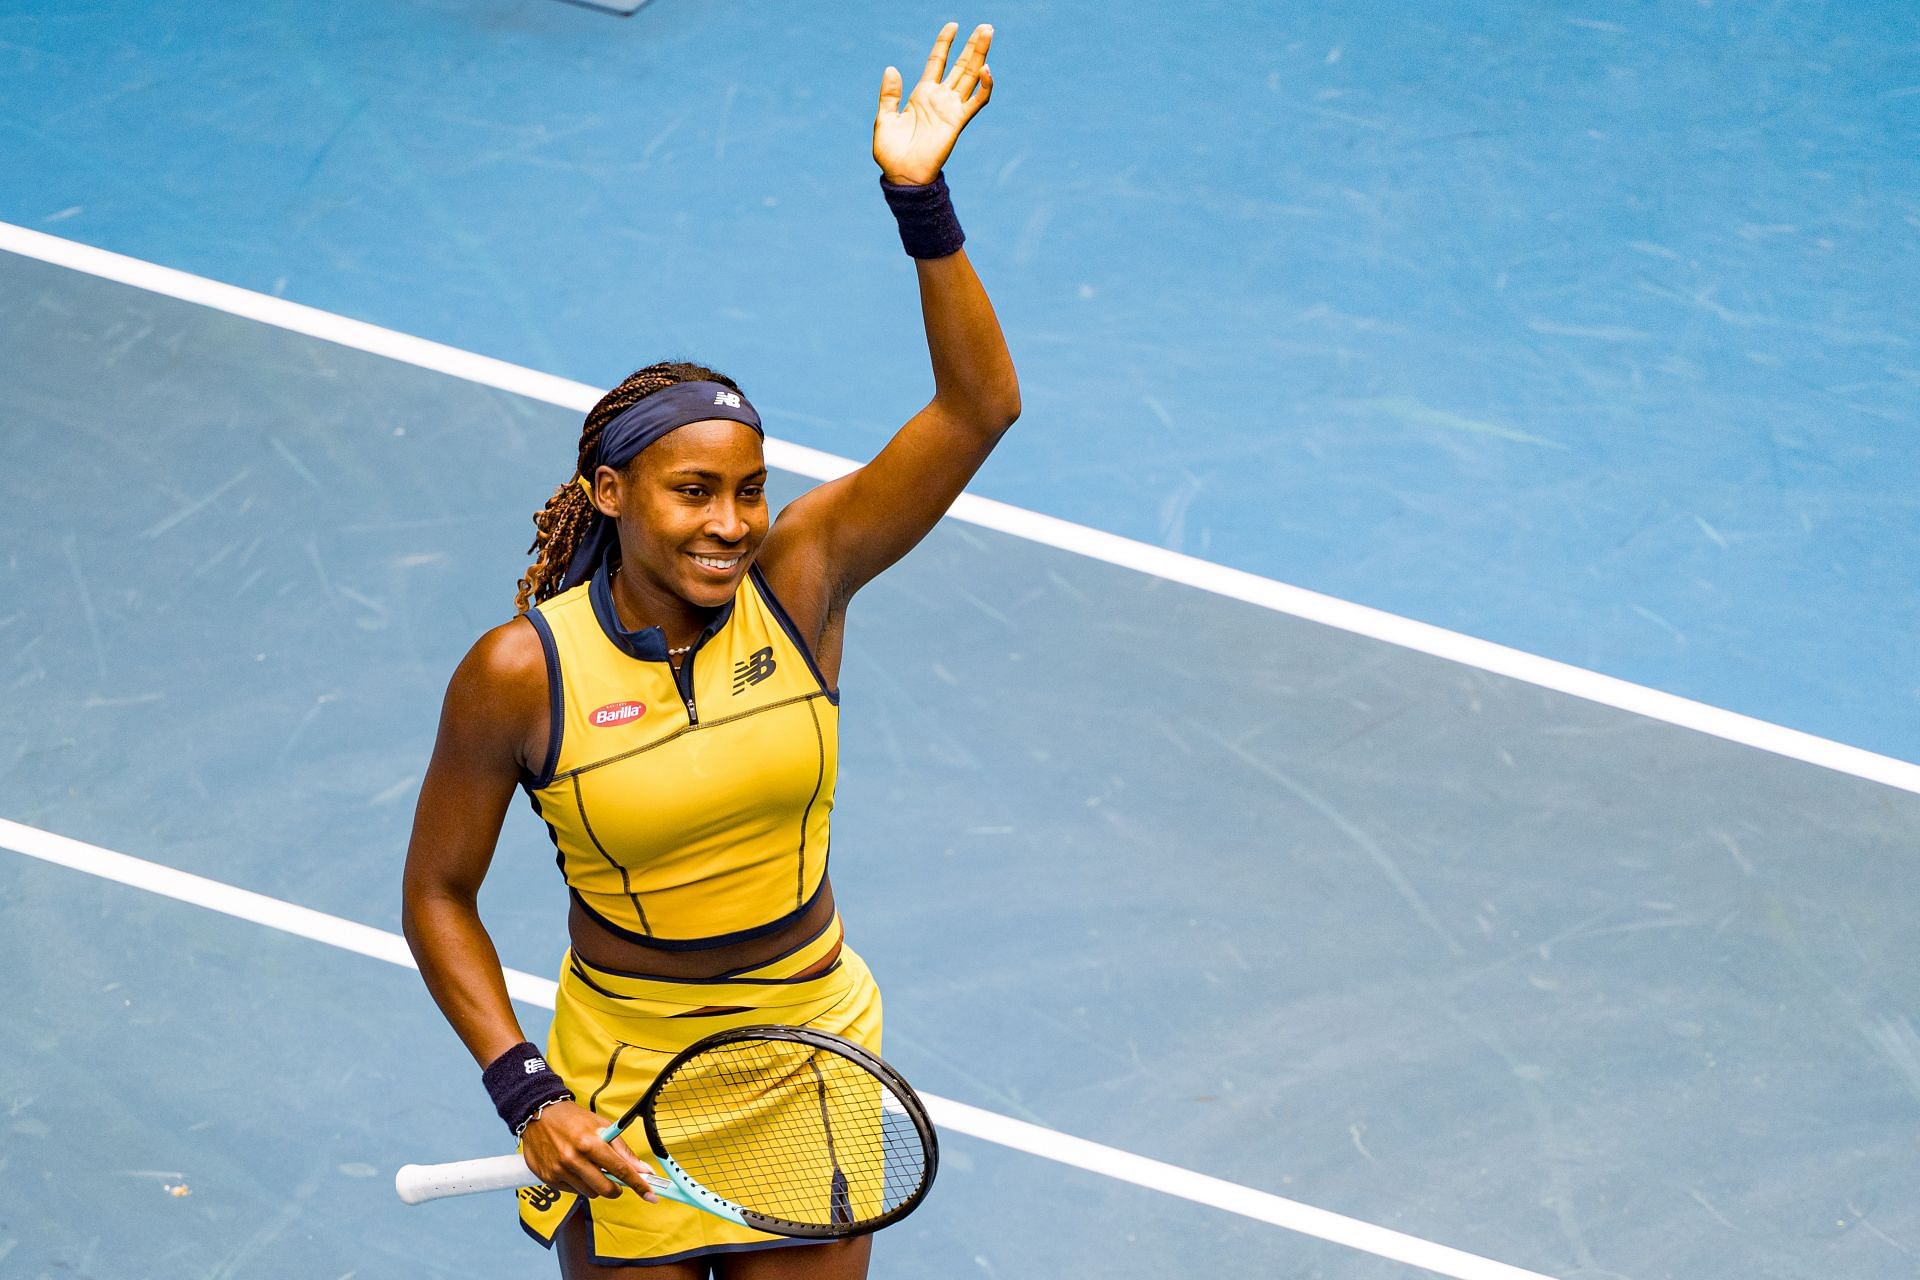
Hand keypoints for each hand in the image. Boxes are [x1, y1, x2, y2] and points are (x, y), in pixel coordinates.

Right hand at [519, 1100, 658, 1201]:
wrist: (539, 1113)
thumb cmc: (573, 1119)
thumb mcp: (602, 1126)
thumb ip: (623, 1151)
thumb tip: (642, 1169)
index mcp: (589, 1143)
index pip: (620, 1169)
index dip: (638, 1184)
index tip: (650, 1195)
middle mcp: (573, 1159)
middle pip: (605, 1189)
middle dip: (616, 1189)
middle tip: (617, 1182)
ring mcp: (559, 1170)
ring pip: (589, 1193)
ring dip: (596, 1185)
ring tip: (589, 1167)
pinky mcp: (548, 1178)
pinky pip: (572, 1191)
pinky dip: (579, 1184)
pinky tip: (575, 1169)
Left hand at [873, 21, 995, 185]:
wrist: (902, 176)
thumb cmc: (891, 152)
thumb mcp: (884, 118)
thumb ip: (889, 94)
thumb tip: (892, 68)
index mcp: (922, 94)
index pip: (937, 62)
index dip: (945, 43)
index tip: (953, 25)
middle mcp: (940, 98)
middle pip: (960, 65)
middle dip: (972, 45)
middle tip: (985, 26)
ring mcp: (951, 109)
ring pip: (971, 77)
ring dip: (981, 56)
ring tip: (988, 33)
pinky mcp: (958, 122)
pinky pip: (976, 102)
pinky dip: (984, 86)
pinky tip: (986, 69)